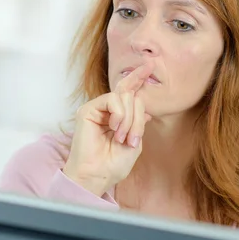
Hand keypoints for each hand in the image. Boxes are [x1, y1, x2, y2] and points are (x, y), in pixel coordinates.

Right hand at [62, 62, 153, 196]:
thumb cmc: (113, 164)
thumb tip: (145, 109)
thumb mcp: (135, 141)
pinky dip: (119, 114)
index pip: (129, 92)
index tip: (150, 64)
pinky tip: (115, 128)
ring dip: (129, 119)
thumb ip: (138, 122)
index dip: (138, 78)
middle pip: (130, 95)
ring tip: (123, 138)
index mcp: (118, 117)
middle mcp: (107, 110)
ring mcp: (97, 109)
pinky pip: (112, 100)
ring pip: (123, 97)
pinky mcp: (87, 110)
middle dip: (137, 117)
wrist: (97, 175)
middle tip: (133, 139)